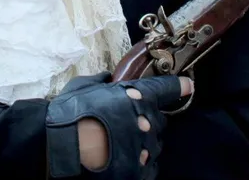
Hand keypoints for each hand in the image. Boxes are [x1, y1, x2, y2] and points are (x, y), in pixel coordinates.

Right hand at [46, 73, 192, 178]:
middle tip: (127, 122)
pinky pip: (150, 166)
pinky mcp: (139, 172)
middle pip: (158, 120)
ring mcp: (145, 150)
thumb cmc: (68, 113)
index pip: (166, 90)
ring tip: (123, 144)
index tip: (188, 86)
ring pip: (155, 144)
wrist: (60, 149)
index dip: (179, 87)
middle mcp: (147, 123)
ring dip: (144, 142)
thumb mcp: (82, 86)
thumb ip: (100, 81)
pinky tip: (126, 160)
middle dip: (146, 119)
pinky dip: (141, 162)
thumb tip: (108, 79)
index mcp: (136, 98)